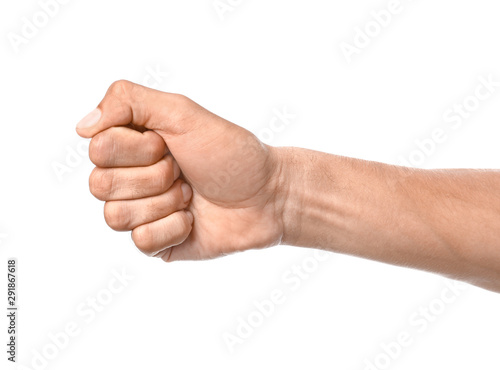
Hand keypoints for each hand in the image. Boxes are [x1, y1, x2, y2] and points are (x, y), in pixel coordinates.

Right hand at [76, 80, 285, 261]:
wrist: (267, 195)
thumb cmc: (231, 153)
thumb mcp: (183, 113)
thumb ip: (128, 101)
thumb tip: (82, 127)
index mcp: (132, 144)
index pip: (98, 149)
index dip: (139, 149)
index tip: (171, 145)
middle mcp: (130, 178)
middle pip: (100, 184)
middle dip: (154, 176)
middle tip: (184, 171)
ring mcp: (141, 212)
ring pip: (115, 217)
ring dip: (164, 203)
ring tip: (191, 195)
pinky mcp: (155, 243)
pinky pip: (141, 241)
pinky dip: (174, 228)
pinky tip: (193, 220)